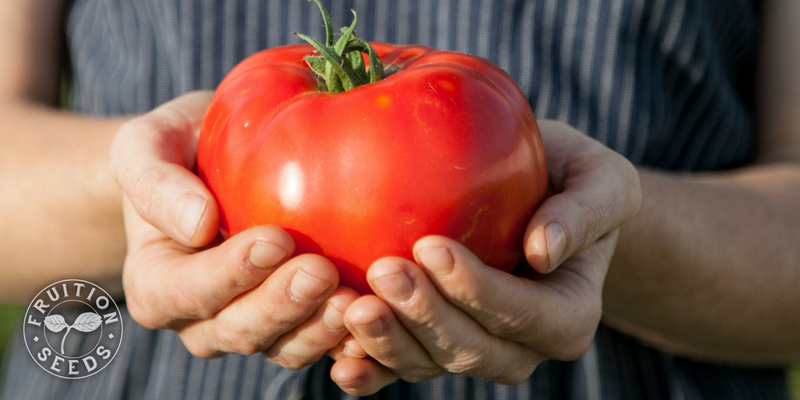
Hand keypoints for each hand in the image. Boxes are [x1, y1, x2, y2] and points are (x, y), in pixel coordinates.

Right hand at [108, 91, 358, 367]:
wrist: (213, 165)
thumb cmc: (178, 150)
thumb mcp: (147, 144)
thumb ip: (155, 180)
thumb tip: (197, 224)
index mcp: (157, 283)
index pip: (188, 290)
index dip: (231, 273)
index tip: (275, 240)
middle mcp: (201, 319)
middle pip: (239, 330)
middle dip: (282, 305)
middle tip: (322, 270)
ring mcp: (251, 327)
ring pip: (283, 347)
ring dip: (318, 328)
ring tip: (354, 298)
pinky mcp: (296, 324)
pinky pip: (320, 343)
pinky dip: (346, 336)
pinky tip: (375, 311)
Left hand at [328, 120, 640, 394]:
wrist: (538, 198)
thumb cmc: (571, 181)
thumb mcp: (602, 179)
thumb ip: (586, 211)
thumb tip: (544, 249)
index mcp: (568, 315)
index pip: (522, 315)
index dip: (476, 290)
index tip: (431, 247)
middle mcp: (521, 346)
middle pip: (472, 350)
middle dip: (425, 317)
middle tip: (383, 272)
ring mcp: (473, 350)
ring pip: (431, 365)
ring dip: (390, 344)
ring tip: (351, 308)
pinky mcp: (432, 344)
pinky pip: (401, 367)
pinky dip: (371, 368)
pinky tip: (340, 361)